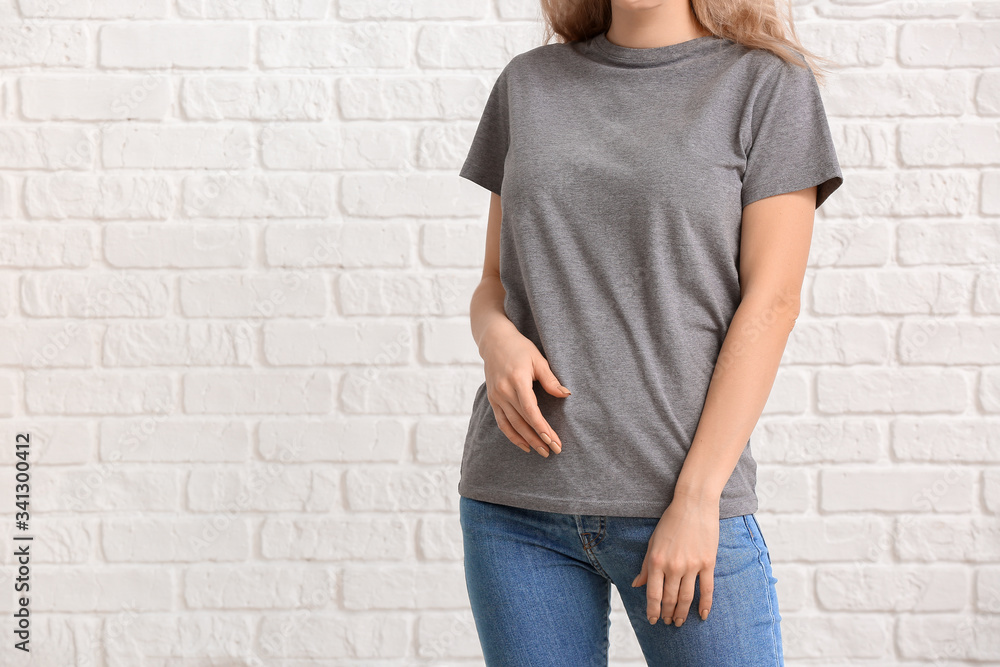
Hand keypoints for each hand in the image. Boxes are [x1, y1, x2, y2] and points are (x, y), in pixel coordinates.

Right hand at [479, 323, 570, 455]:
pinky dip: (512, 435)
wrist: (494, 341)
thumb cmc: (520, 348)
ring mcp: (496, 396)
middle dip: (538, 438)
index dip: (541, 427)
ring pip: (512, 425)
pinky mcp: (493, 399)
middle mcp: (504, 391)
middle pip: (522, 421)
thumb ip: (550, 379)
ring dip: (527, 440)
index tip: (553, 440)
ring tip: (542, 451)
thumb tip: (566, 394)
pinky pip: (502, 422)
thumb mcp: (538, 359)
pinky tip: (524, 445)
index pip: (530, 410)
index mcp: (517, 380)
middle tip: (553, 451)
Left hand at [630, 490, 719, 626]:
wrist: (694, 503)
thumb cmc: (670, 521)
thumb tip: (636, 585)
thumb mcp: (653, 542)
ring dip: (682, 613)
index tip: (652, 620)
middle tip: (667, 622)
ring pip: (686, 597)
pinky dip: (704, 605)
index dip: (652, 610)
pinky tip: (701, 616)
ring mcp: (692, 565)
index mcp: (656, 561)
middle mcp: (673, 566)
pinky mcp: (708, 562)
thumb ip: (646, 566)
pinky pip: (707, 589)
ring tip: (679, 622)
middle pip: (669, 598)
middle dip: (667, 613)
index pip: (653, 594)